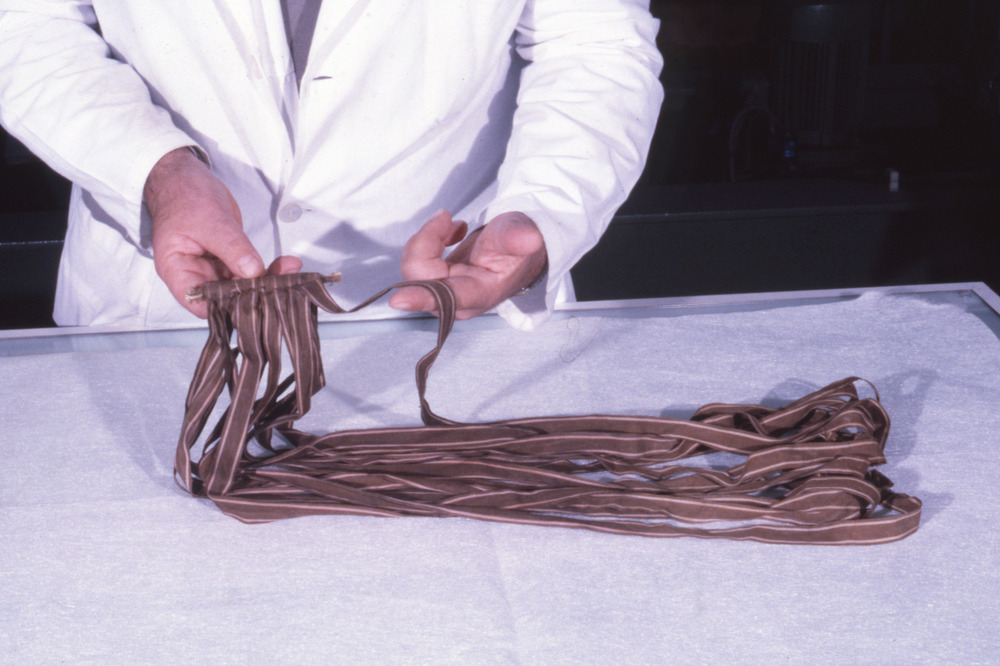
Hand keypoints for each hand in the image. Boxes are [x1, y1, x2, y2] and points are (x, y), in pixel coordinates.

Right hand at [143, 147, 300, 317]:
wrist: (187, 178)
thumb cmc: (184, 195)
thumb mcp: (209, 221)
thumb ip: (232, 248)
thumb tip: (253, 271)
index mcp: (177, 270)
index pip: (199, 302)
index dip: (224, 308)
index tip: (252, 302)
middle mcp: (195, 275)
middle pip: (225, 297)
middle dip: (254, 294)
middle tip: (282, 285)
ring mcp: (214, 269)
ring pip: (242, 286)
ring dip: (268, 281)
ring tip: (289, 269)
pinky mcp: (231, 260)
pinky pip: (251, 272)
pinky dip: (269, 270)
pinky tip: (287, 264)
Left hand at [389, 209, 546, 318]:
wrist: (516, 251)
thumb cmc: (518, 246)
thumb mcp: (522, 235)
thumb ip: (520, 237)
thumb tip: (529, 238)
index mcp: (480, 293)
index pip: (448, 299)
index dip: (422, 297)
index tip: (398, 300)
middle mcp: (456, 298)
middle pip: (420, 277)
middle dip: (427, 242)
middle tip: (448, 218)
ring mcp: (442, 290)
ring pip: (414, 265)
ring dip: (429, 236)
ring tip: (453, 223)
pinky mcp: (433, 279)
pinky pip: (415, 258)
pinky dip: (429, 237)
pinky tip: (452, 231)